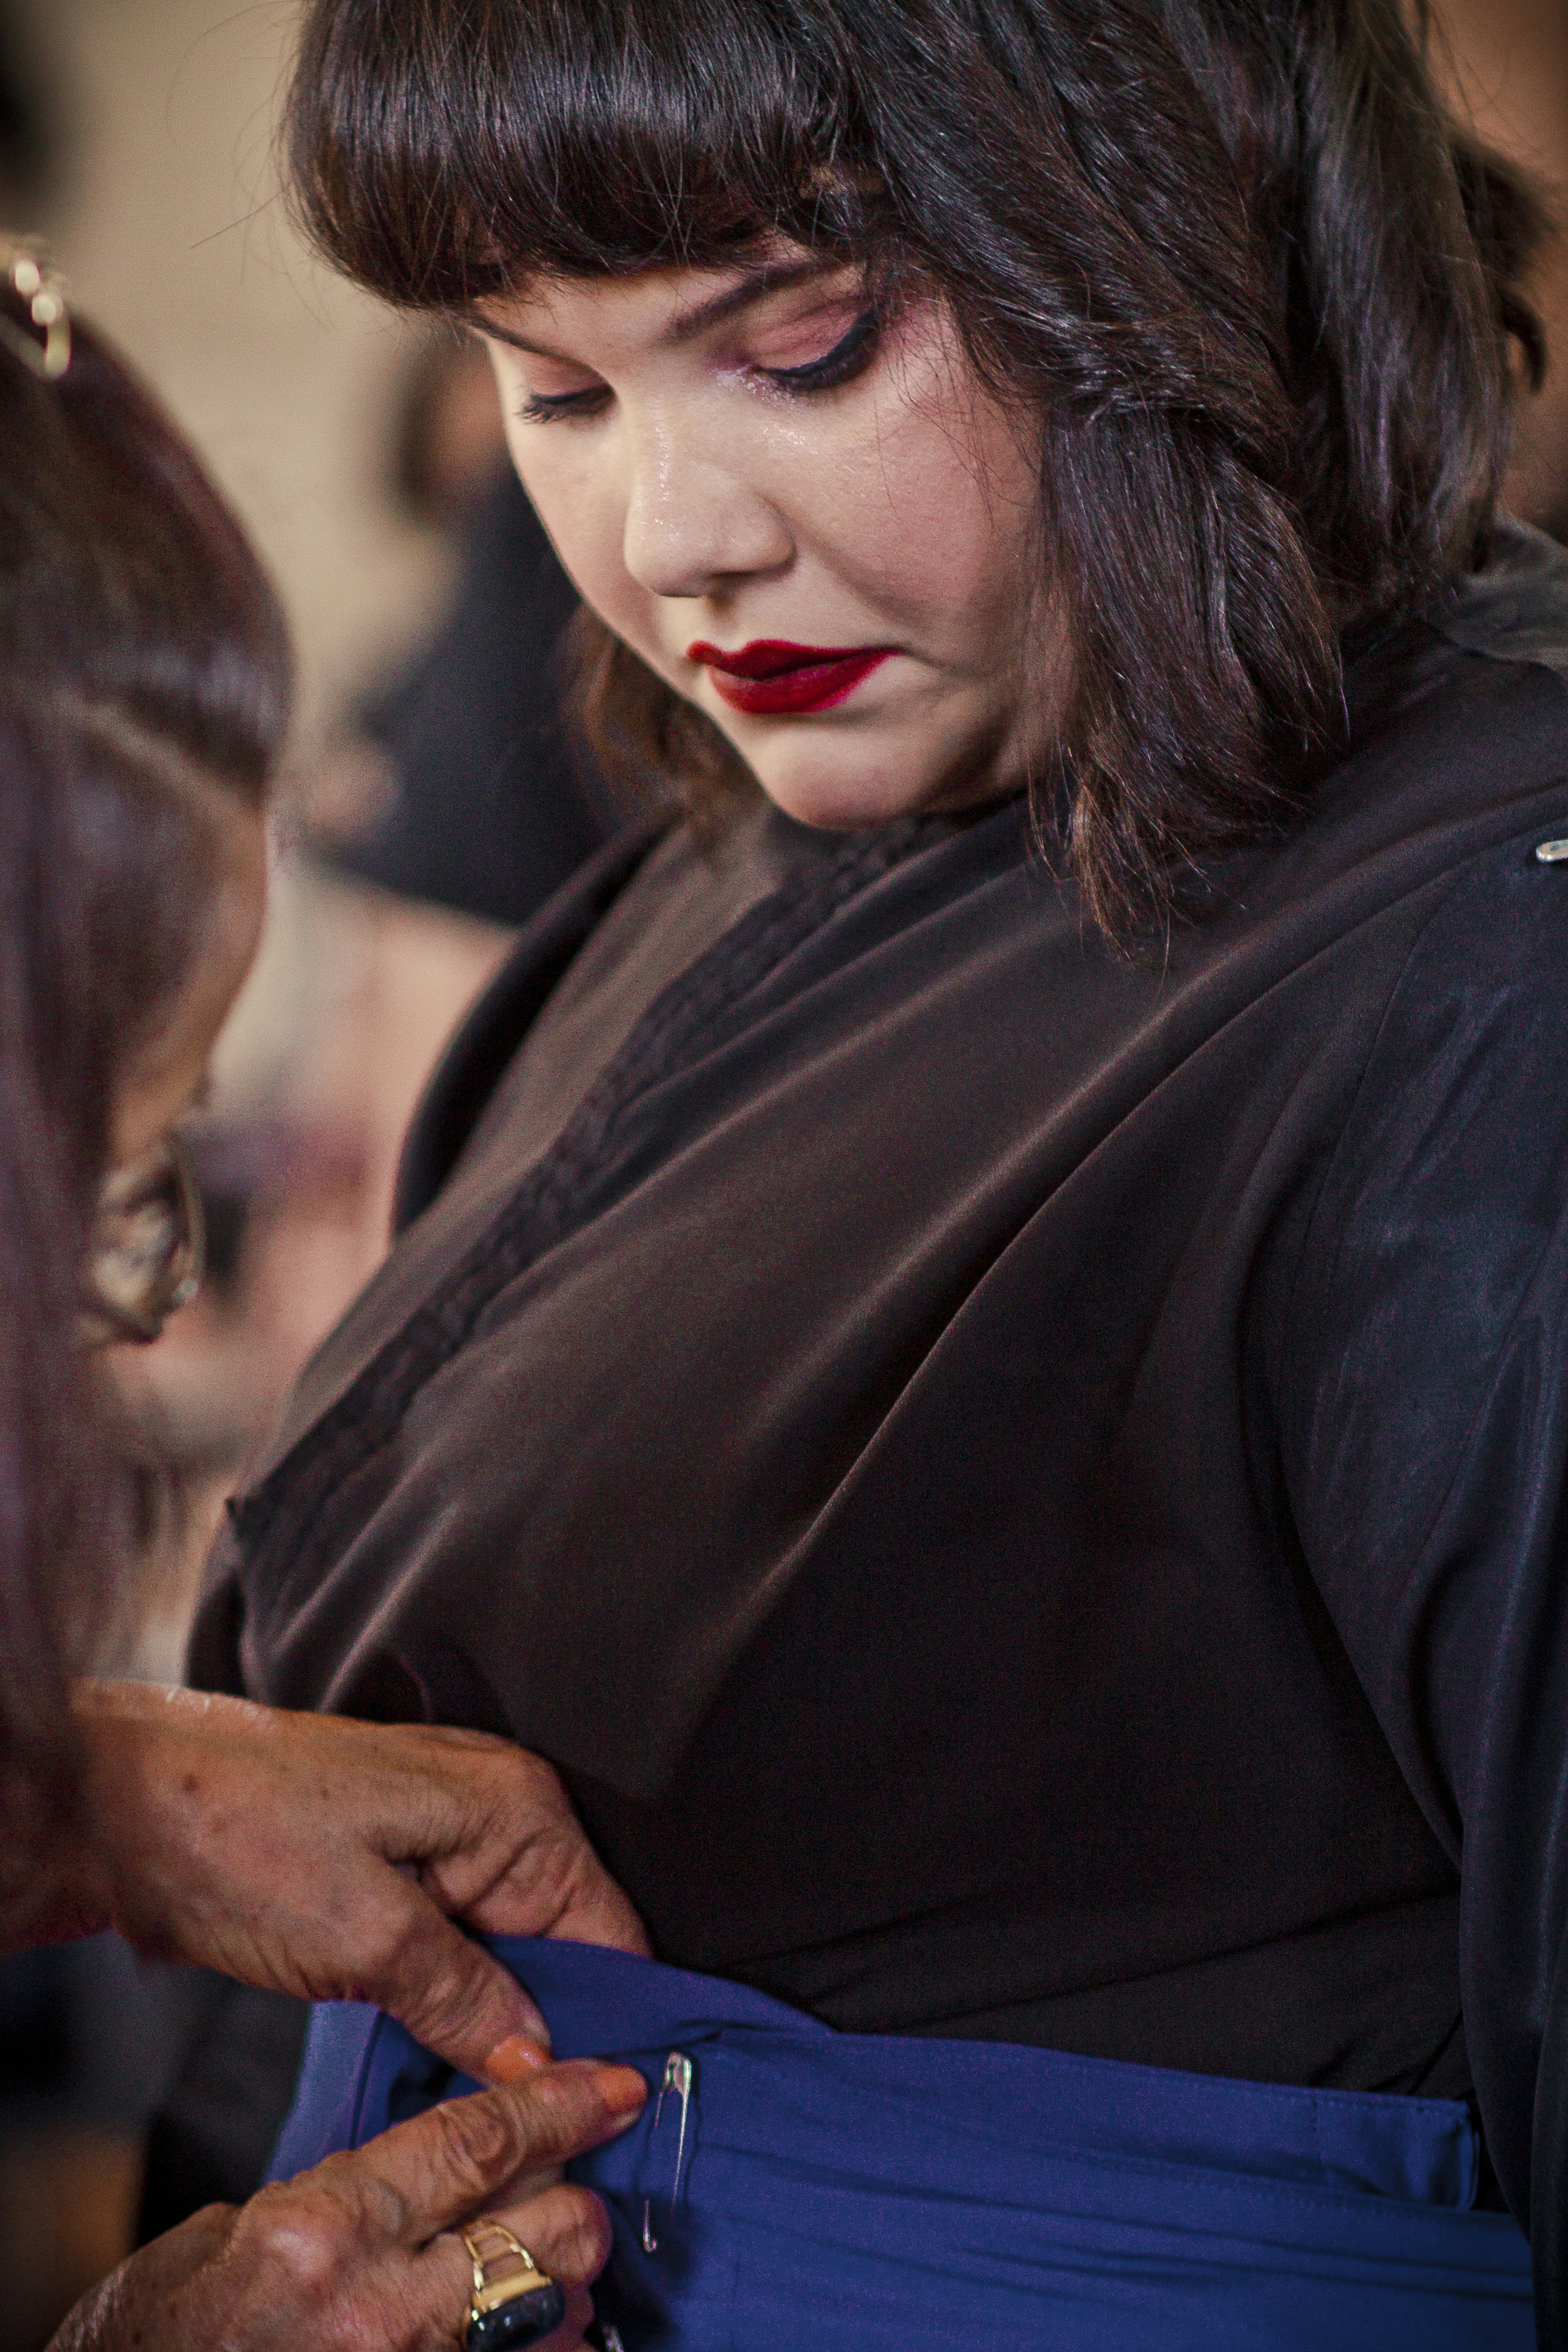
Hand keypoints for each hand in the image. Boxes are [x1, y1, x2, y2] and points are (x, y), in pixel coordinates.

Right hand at [50, 2057, 645, 2351]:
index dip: (558, 2103)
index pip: (476, 2142)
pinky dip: (539, 2343)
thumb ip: (341, 2197)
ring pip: (546, 2311)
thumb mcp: (235, 2233)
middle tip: (579, 2179)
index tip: (613, 2085)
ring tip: (550, 2259)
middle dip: (576, 2196)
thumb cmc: (156, 2335)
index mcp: (325, 2229)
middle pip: (542, 2229)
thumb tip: (426, 2177)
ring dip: (561, 2280)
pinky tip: (534, 2327)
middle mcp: (377, 2308)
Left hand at [62, 1681, 650, 2081]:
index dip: (606, 2021)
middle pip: (565, 1944)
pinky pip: (456, 1942)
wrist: (119, 1804)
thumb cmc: (237, 1838)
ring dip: (486, 2017)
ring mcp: (447, 1832)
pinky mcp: (399, 1863)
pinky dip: (446, 1995)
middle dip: (540, 2026)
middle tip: (506, 2102)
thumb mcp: (363, 1937)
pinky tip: (424, 2040)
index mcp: (515, 1807)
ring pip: (507, 1951)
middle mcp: (497, 1808)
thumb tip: (539, 2064)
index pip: (610, 1932)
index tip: (589, 2101)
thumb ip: (466, 2000)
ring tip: (456, 2075)